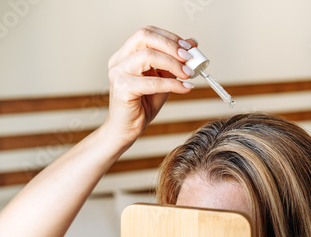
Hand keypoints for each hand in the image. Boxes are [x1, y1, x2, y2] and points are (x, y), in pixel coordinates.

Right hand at [104, 26, 196, 145]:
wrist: (127, 129)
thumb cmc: (142, 105)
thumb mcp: (162, 79)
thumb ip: (174, 63)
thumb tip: (192, 44)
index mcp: (125, 54)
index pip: (147, 33)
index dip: (170, 37)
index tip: (189, 46)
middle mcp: (119, 61)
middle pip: (144, 37)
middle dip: (171, 45)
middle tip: (189, 57)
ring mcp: (119, 74)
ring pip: (147, 56)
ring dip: (173, 63)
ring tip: (189, 74)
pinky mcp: (123, 90)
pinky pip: (152, 82)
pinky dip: (172, 84)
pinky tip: (185, 88)